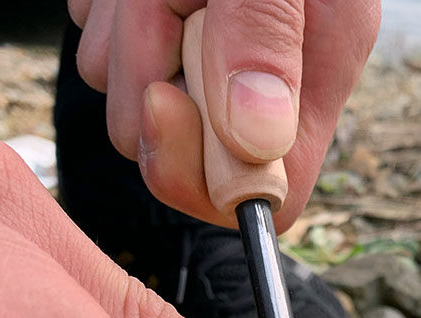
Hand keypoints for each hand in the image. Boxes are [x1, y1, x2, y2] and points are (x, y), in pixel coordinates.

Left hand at [68, 0, 380, 230]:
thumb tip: (256, 142)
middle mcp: (265, 87)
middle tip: (165, 4)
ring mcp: (209, 67)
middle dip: (154, 88)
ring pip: (135, 113)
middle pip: (186, 160)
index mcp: (312, 80)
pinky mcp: (161, 43)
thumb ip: (267, 36)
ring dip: (127, 44)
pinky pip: (109, 65)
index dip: (211, 181)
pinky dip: (110, 19)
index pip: (268, 196)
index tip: (171, 106)